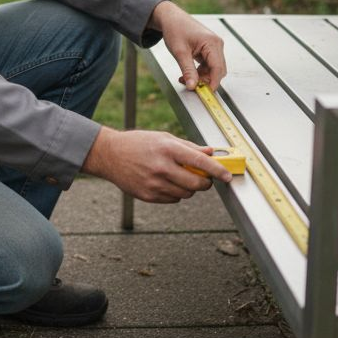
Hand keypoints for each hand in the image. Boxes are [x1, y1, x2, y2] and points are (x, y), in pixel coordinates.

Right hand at [81, 128, 232, 202]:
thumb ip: (189, 147)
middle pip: (197, 184)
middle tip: (204, 178)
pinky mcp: (148, 196)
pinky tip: (166, 182)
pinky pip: (173, 199)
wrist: (110, 155)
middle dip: (205, 183)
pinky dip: (176, 193)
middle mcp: (162, 167)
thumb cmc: (138, 143)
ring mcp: (154, 184)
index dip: (218, 171)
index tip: (227, 176)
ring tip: (179, 176)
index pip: (200, 162)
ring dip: (190, 188)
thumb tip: (211, 153)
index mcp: (168, 149)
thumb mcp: (164, 138)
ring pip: (187, 194)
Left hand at [148, 1, 225, 90]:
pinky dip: (199, 72)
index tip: (205, 94)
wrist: (171, 18)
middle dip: (205, 80)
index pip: (218, 68)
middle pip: (218, 70)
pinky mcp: (209, 49)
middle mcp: (217, 44)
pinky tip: (188, 73)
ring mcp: (214, 47)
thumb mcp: (180, 53)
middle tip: (190, 86)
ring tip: (184, 78)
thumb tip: (193, 86)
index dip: (213, 83)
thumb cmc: (175, 30)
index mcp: (212, 43)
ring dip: (201, 77)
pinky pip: (208, 65)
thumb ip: (188, 70)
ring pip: (213, 69)